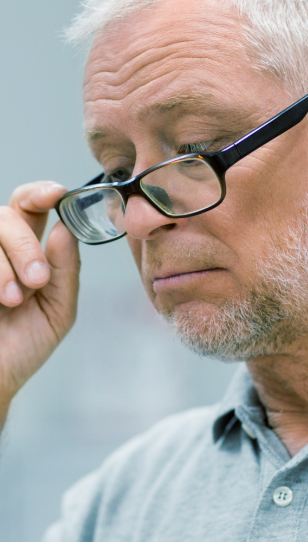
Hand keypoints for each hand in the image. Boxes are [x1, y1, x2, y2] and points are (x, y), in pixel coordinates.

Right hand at [0, 182, 79, 424]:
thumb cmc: (22, 348)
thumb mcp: (58, 310)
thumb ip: (66, 271)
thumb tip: (66, 228)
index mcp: (26, 252)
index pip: (30, 206)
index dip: (42, 193)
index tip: (55, 195)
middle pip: (7, 215)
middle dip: (25, 244)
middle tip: (37, 279)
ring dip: (3, 264)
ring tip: (11, 300)